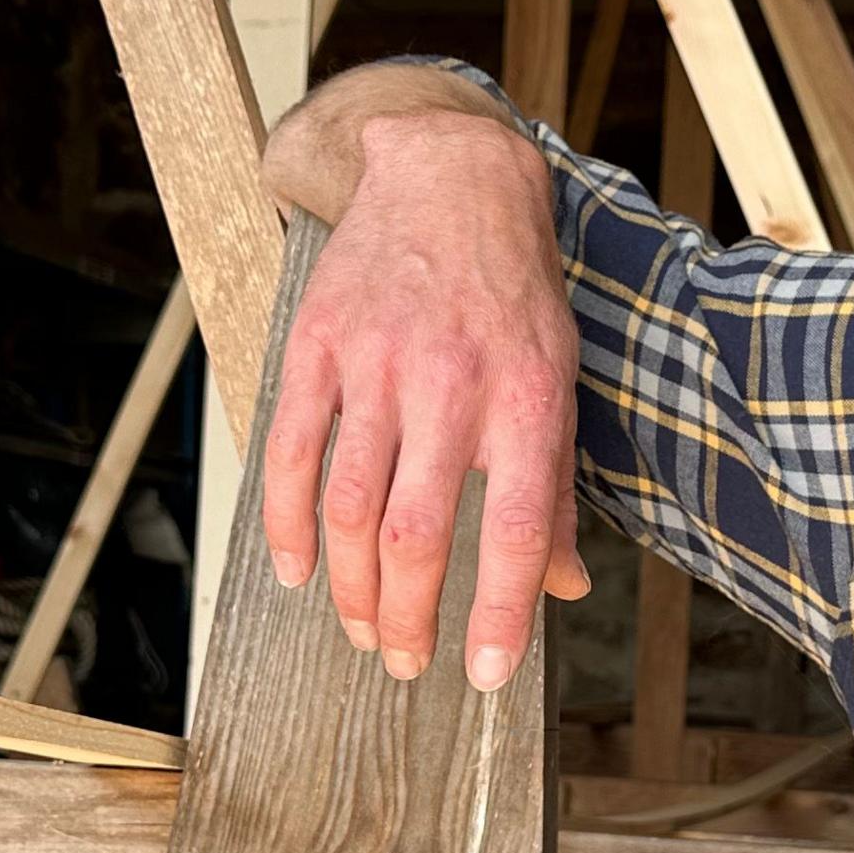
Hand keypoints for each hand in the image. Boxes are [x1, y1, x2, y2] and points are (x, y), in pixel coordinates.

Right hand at [261, 84, 590, 686]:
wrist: (451, 177)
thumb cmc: (514, 294)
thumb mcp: (559, 381)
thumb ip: (555, 487)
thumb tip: (564, 585)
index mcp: (528, 399)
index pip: (518, 527)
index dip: (501, 612)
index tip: (486, 675)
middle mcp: (454, 384)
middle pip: (418, 532)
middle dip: (407, 618)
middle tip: (404, 663)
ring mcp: (379, 364)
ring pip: (352, 505)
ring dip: (350, 587)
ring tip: (360, 629)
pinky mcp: (320, 346)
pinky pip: (293, 452)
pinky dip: (290, 522)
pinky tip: (299, 569)